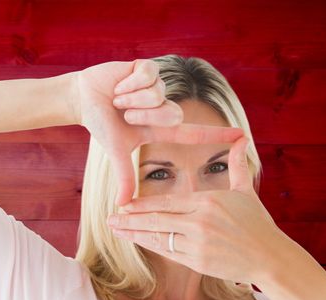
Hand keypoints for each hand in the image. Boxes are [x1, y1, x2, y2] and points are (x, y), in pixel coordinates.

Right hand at [72, 58, 244, 205]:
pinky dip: (128, 84)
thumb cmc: (101, 124)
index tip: (242, 136)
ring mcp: (157, 87)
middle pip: (171, 114)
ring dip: (131, 99)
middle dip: (143, 116)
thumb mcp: (116, 150)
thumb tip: (121, 206)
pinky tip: (118, 84)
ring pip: (158, 95)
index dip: (217, 135)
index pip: (194, 133)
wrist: (83, 99)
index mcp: (160, 128)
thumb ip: (124, 176)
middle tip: (124, 114)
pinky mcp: (147, 68)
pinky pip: (147, 76)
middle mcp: (163, 106)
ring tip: (118, 99)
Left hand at [106, 135, 289, 284]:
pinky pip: (168, 252)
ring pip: (158, 237)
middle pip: (156, 219)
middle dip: (130, 219)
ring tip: (115, 230)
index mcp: (207, 202)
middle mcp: (199, 222)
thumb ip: (237, 166)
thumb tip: (242, 139)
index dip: (142, 204)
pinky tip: (136, 242)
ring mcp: (197, 243)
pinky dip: (150, 246)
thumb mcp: (246, 191)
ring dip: (133, 234)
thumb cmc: (258, 224)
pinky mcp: (197, 262)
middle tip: (110, 217)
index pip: (167, 202)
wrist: (271, 258)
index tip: (124, 204)